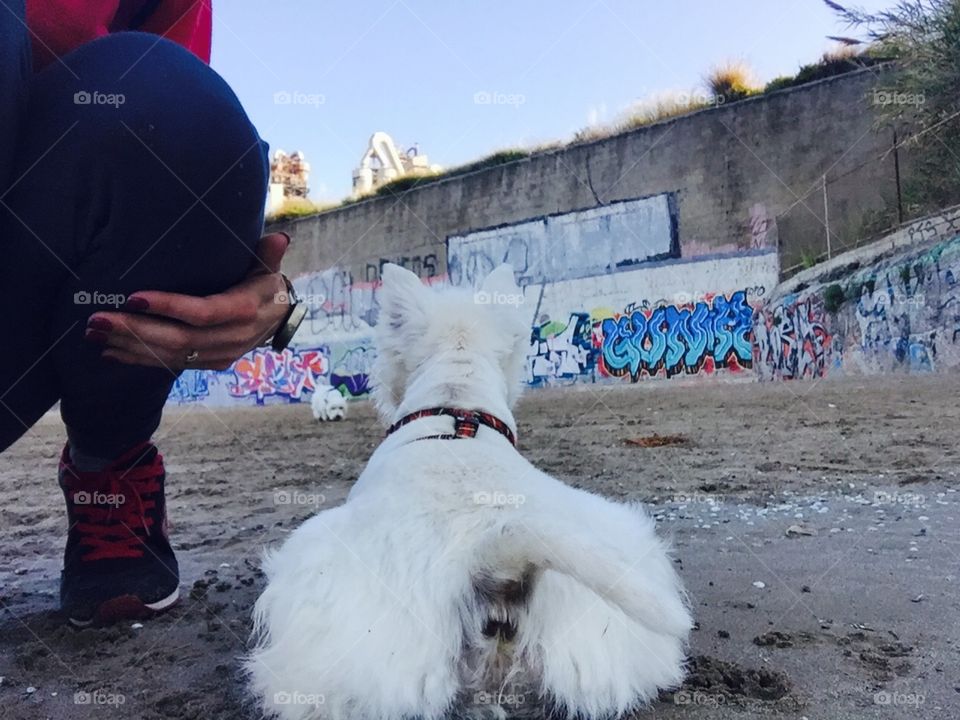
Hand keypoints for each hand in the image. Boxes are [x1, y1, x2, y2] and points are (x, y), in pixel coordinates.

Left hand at [85, 233, 292, 370]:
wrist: (278, 320)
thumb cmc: (266, 287)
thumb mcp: (269, 269)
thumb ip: (268, 253)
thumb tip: (279, 238)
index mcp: (245, 312)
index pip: (203, 313)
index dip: (169, 308)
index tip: (133, 299)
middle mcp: (232, 338)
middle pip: (179, 339)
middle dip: (136, 331)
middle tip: (98, 320)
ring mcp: (219, 355)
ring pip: (171, 356)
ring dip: (130, 346)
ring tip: (95, 334)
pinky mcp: (209, 364)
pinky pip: (171, 365)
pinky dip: (140, 359)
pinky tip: (112, 352)